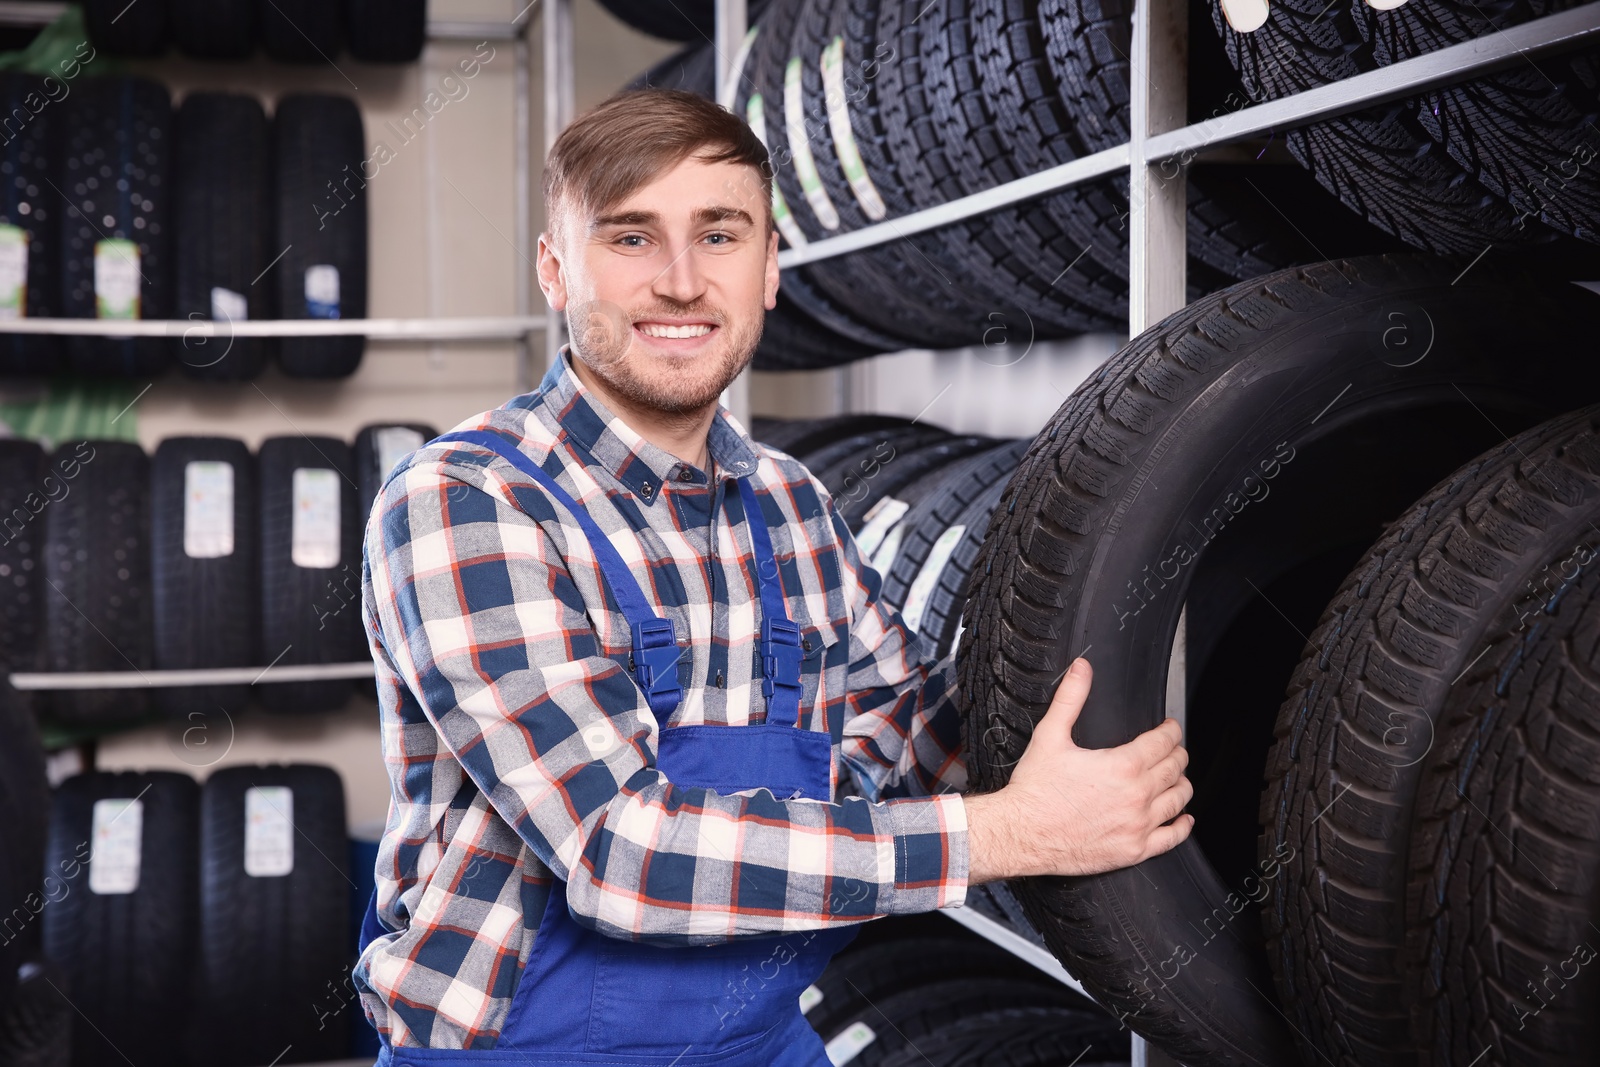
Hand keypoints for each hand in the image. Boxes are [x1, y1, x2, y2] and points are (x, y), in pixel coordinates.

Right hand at [964, 658, 1193, 882]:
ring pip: (1178, 800)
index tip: (1170, 728)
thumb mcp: (1050, 736)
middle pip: (1175, 768)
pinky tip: (1182, 818)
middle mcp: (1137, 796)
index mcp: (1123, 765)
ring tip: (1176, 778)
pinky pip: (1172, 838)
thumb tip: (1082, 669)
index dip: (1171, 730)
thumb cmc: (1035, 790)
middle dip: (1177, 754)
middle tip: (1173, 749)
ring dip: (1182, 785)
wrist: (1022, 833)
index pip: (1163, 742)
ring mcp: (1138, 825)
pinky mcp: (1134, 850)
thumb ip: (1071, 699)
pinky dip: (1182, 826)